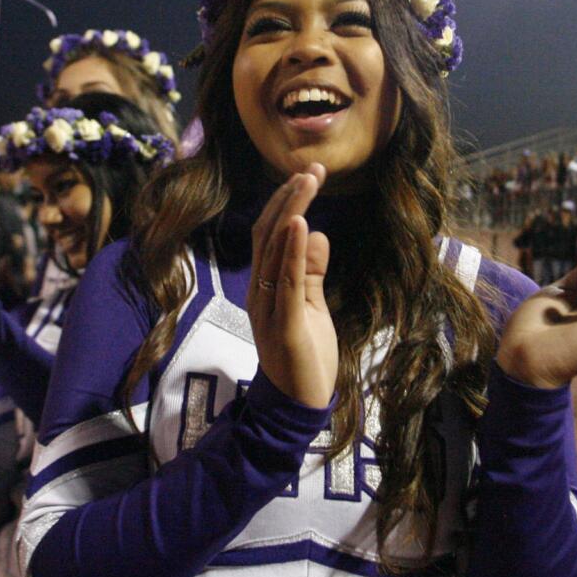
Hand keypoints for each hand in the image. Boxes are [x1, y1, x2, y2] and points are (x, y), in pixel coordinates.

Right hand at [246, 164, 336, 408]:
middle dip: (290, 198)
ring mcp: (269, 306)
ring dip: (292, 211)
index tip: (309, 175)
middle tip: (312, 169)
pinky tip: (302, 223)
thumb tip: (317, 232)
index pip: (271, 235)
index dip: (287, 202)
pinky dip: (293, 249)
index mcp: (265, 286)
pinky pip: (286, 280)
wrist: (299, 407)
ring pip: (275, 250)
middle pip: (268, 234)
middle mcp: (260, 291)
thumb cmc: (305, 358)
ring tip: (307, 182)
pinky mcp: (284, 322)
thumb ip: (312, 273)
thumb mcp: (312, 307)